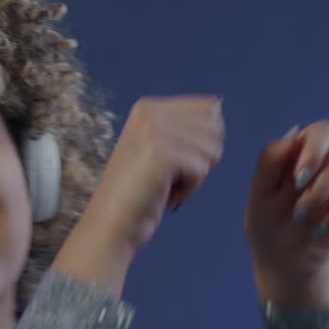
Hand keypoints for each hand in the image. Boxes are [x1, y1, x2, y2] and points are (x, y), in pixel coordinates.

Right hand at [82, 95, 225, 253]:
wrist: (111, 222)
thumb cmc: (137, 192)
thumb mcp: (158, 146)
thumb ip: (184, 126)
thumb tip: (217, 106)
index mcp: (148, 106)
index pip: (209, 109)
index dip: (203, 141)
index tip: (176, 160)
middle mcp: (150, 112)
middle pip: (215, 129)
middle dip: (202, 157)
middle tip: (172, 174)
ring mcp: (154, 132)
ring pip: (211, 150)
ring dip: (195, 176)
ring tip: (167, 185)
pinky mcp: (161, 154)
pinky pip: (201, 169)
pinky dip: (190, 189)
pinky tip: (166, 193)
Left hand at [244, 120, 328, 307]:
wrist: (286, 262)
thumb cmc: (267, 227)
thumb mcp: (258, 198)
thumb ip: (269, 163)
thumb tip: (293, 138)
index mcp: (301, 156)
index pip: (320, 132)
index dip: (315, 150)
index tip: (300, 179)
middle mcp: (327, 165)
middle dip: (319, 190)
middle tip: (298, 215)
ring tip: (315, 229)